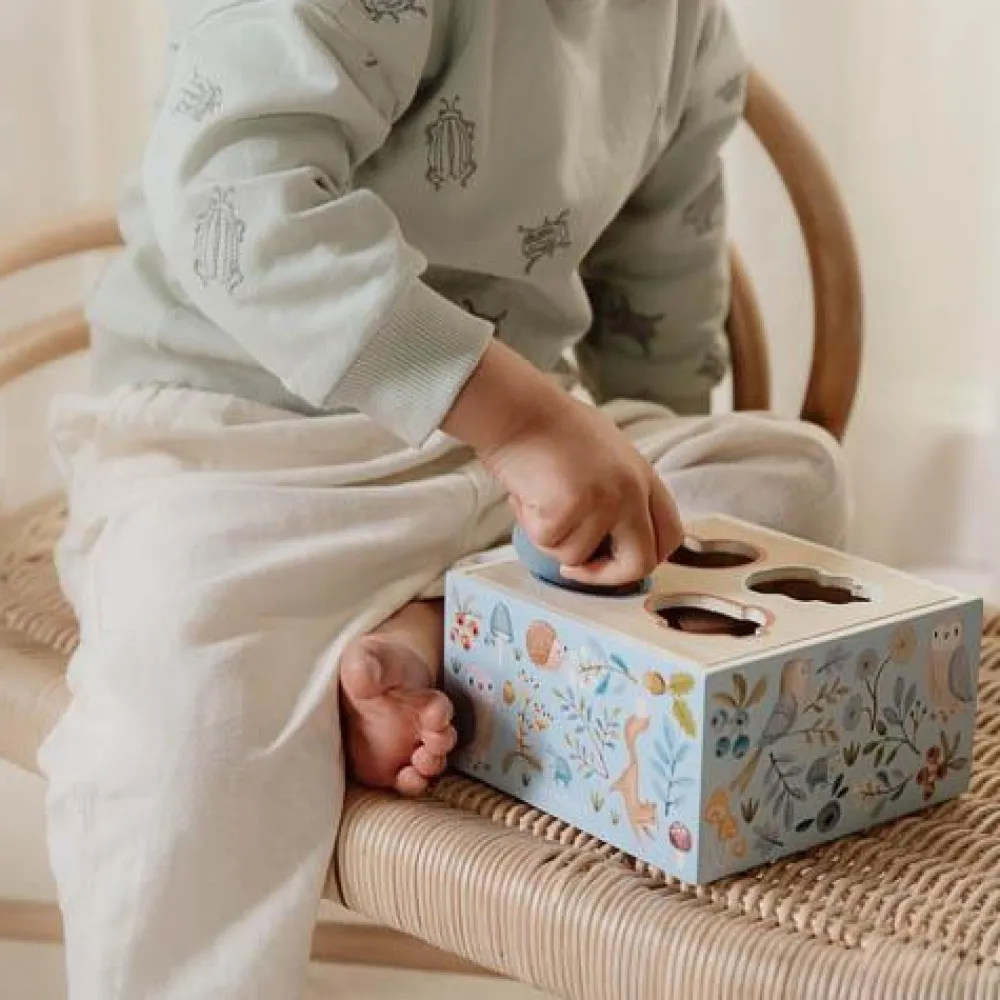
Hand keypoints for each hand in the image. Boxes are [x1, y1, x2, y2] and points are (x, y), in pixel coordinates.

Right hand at [443, 342, 682, 586]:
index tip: (617, 562)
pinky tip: (527, 494)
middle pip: (641, 562)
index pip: (671, 535)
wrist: (518, 409)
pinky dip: (531, 526)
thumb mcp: (604, 456)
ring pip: (579, 556)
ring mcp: (604, 500)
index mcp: (643, 475)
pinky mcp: (570, 507)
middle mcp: (632, 489)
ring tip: (539, 500)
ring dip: (552, 538)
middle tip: (576, 570)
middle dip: (605, 577)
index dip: (645, 559)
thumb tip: (606, 537)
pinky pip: (549, 543)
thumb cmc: (549, 428)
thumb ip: (617, 493)